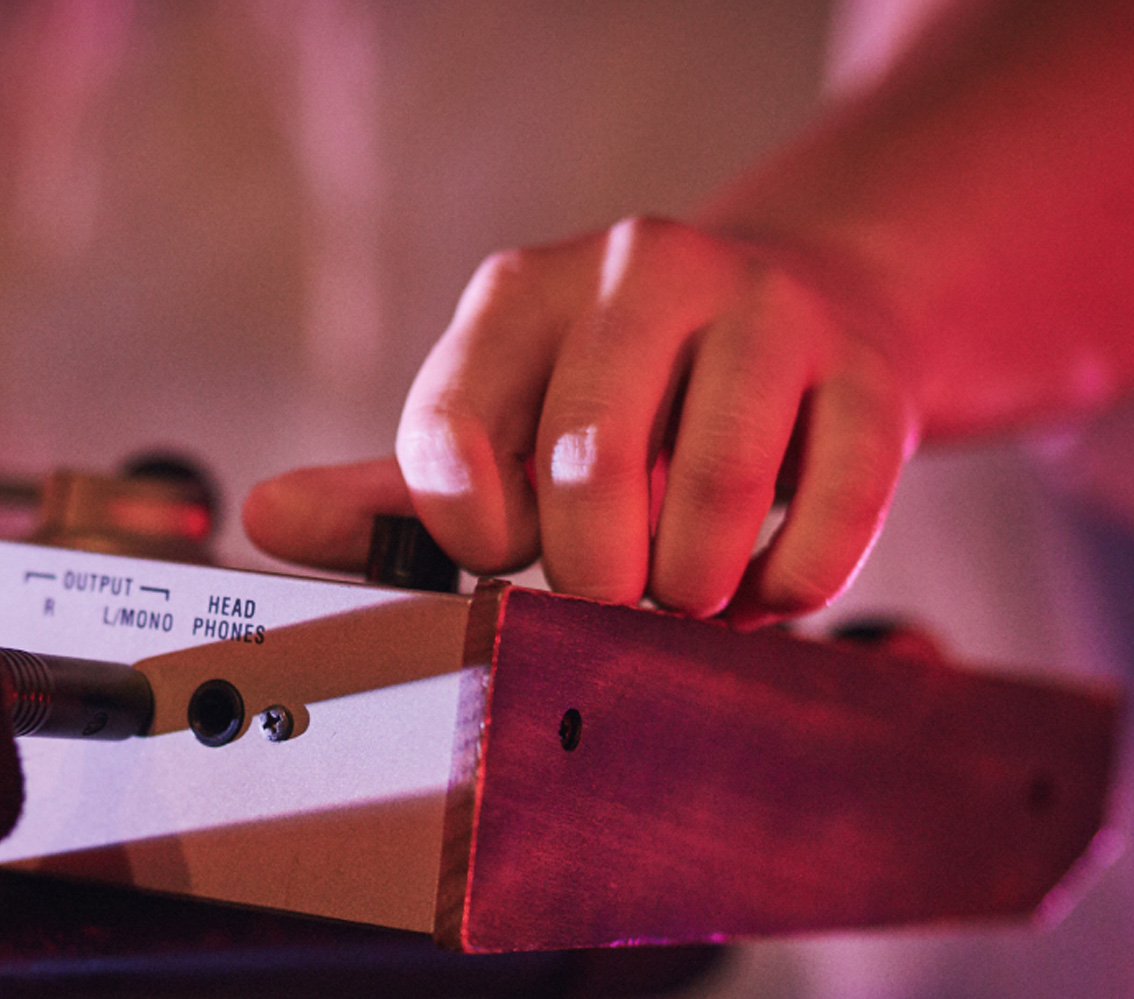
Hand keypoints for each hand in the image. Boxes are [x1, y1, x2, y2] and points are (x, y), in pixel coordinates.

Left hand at [247, 216, 915, 623]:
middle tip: (614, 594)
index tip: (507, 553)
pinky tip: (763, 582)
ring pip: (714, 495)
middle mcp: (641, 269)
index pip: (447, 437)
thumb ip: (393, 494)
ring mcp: (765, 310)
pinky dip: (786, 588)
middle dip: (595, 576)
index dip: (473, 535)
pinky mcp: (868, 372)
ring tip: (687, 590)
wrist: (804, 314)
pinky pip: (826, 522)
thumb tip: (265, 517)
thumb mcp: (501, 432)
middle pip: (586, 472)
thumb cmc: (620, 404)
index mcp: (522, 291)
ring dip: (692, 588)